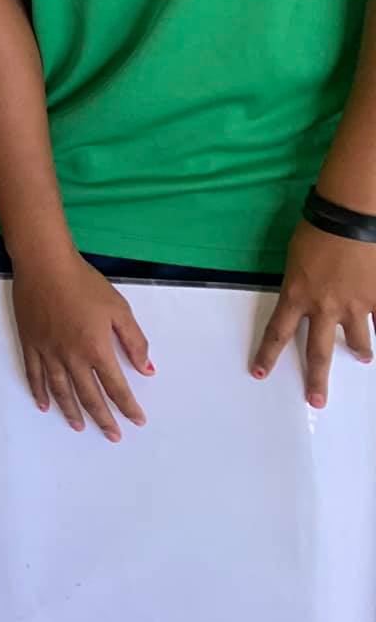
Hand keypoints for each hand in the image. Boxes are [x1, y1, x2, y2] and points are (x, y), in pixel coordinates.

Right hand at [10, 250, 152, 439]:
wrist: (44, 264)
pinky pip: (34, 374)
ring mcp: (48, 352)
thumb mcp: (119, 308)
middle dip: (103, 418)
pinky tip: (45, 405)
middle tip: (113, 435)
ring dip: (72, 411)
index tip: (137, 420)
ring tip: (80, 427)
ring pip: (61, 390)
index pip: (116, 386)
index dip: (128, 406)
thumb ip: (134, 341)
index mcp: (96, 348)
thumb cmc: (85, 283)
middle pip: (88, 396)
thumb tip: (146, 369)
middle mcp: (71, 356)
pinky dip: (39, 391)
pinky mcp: (30, 343)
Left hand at [251, 220, 375, 407]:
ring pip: (359, 341)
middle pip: (318, 351)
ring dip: (361, 350)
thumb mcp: (296, 261)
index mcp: (296, 295)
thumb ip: (301, 284)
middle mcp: (324, 307)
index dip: (267, 354)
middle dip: (317, 379)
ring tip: (364, 358)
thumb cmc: (315, 232)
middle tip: (316, 400)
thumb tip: (307, 295)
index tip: (259, 373)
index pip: (277, 332)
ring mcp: (354, 307)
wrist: (348, 221)